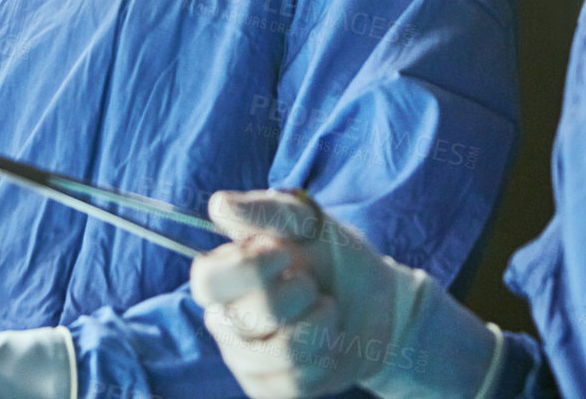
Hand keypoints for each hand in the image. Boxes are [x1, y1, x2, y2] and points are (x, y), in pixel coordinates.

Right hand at [190, 189, 502, 398]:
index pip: (207, 279)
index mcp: (227, 274)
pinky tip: (328, 343)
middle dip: (295, 297)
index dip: (247, 269)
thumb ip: (268, 211)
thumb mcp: (311, 223)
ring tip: (328, 311)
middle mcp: (227, 319)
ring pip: (274, 355)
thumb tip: (219, 205)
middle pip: (246, 318)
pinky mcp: (271, 388)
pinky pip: (292, 383)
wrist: (378, 303)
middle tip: (312, 285)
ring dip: (317, 328)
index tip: (285, 253)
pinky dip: (323, 359)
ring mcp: (246, 359)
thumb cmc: (334, 256)